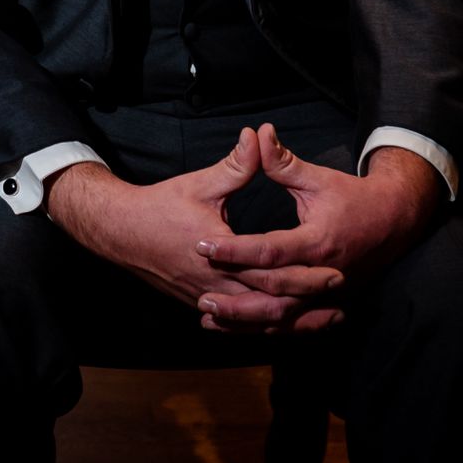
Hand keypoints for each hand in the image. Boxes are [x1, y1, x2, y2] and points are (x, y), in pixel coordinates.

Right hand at [44, 130, 343, 332]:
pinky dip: (266, 327)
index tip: (336, 272)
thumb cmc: (161, 206)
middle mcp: (215, 285)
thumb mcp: (201, 183)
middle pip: (269, 306)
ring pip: (256, 323)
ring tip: (325, 321)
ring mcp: (207, 299)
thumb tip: (259, 136)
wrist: (121, 232)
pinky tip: (286, 325)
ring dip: (291, 324)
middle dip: (307, 305)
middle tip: (341, 301)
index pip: (270, 273)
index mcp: (219, 255)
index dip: (304, 276)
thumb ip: (236, 165)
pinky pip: (239, 325)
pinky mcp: (201, 303)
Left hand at [199, 128, 443, 311]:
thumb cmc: (353, 197)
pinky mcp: (328, 303)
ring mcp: (328, 294)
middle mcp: (323, 274)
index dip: (235, 249)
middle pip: (274, 294)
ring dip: (246, 321)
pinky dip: (265, 328)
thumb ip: (284, 162)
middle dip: (236, 297)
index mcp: (318, 241)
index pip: (269, 251)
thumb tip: (259, 134)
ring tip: (208, 317)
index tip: (203, 244)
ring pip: (282, 317)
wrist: (394, 221)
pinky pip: (294, 323)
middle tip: (200, 294)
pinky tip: (237, 328)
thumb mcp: (318, 177)